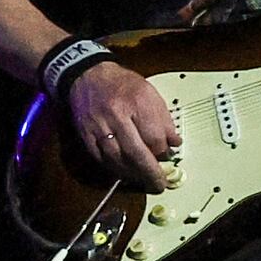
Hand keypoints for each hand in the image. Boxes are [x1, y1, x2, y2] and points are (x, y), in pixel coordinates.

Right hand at [62, 61, 182, 188]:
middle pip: (136, 152)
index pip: (154, 137)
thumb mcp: (149, 93)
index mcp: (137, 102)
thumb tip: (174, 143)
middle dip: (150, 172)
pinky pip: (100, 157)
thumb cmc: (122, 84)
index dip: (163, 151)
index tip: (168, 156)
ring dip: (132, 174)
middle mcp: (117, 115)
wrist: (87, 75)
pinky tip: (123, 173)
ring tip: (143, 181)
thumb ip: (163, 118)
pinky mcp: (86, 134)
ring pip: (117, 159)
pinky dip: (113, 168)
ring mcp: (99, 126)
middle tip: (158, 185)